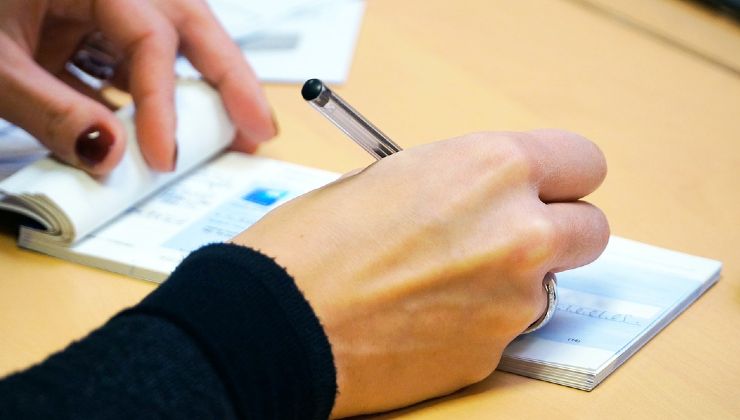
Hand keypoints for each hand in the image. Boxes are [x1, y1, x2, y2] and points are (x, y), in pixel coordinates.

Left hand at [0, 0, 275, 174]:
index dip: (163, 101)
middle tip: (259, 129)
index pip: (147, 34)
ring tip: (229, 132)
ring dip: (198, 89)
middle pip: (188, 22)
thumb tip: (110, 153)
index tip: (163, 158)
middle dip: (230, 78)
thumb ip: (49, 110)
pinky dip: (150, 96)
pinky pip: (131, 60)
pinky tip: (160, 129)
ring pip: (169, 41)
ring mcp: (96, 3)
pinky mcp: (84, 26)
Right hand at [232, 130, 609, 416]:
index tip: (545, 190)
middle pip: (590, 230)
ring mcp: (511, 302)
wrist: (275, 322)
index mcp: (491, 169)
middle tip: (510, 237)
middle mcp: (518, 233)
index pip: (581, 162)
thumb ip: (459, 182)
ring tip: (439, 282)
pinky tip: (423, 316)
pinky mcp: (490, 355)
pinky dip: (477, 321)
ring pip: (546, 285)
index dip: (561, 177)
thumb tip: (484, 197)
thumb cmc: (312, 243)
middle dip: (557, 231)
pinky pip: (505, 329)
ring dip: (510, 281)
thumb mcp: (390, 176)